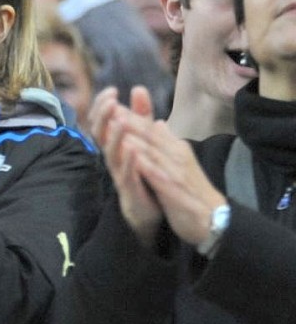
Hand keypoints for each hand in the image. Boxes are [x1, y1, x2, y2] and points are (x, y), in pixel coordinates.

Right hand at [89, 87, 162, 246]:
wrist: (150, 207)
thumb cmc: (143, 170)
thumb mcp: (144, 137)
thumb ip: (141, 116)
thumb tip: (138, 88)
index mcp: (115, 144)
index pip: (102, 120)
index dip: (103, 105)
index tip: (112, 90)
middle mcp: (112, 156)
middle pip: (99, 132)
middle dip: (103, 115)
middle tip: (111, 100)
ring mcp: (118, 172)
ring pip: (110, 152)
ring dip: (114, 136)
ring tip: (120, 120)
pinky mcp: (128, 188)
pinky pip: (125, 173)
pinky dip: (128, 161)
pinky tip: (133, 149)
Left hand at [117, 107, 226, 246]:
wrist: (214, 218)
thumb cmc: (193, 190)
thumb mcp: (179, 161)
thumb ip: (168, 142)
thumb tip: (158, 123)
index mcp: (176, 148)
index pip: (150, 128)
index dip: (131, 116)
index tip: (112, 104)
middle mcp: (176, 154)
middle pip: (149, 134)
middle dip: (128, 119)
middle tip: (108, 106)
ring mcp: (175, 170)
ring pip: (150, 149)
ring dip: (132, 135)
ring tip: (113, 122)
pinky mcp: (173, 187)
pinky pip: (154, 172)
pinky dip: (141, 161)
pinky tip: (127, 153)